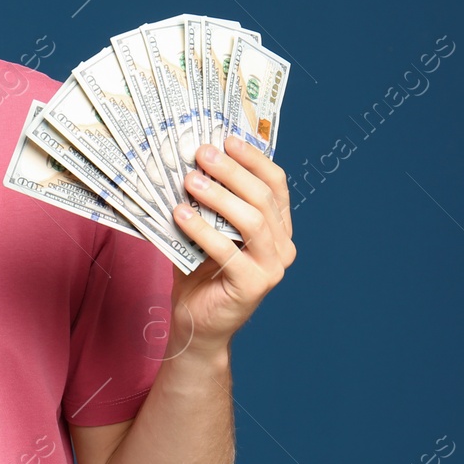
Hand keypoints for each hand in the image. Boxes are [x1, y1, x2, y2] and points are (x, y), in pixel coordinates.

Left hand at [168, 135, 296, 349]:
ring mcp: (272, 268)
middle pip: (262, 197)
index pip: (275, 183)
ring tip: (189, 181)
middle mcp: (282, 245)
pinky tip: (180, 215)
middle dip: (231, 171)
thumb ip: (208, 201)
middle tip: (201, 153)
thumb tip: (189, 160)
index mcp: (277, 226)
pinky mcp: (253, 287)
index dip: (253, 158)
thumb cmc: (200, 272)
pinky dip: (202, 230)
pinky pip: (228, 251)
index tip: (226, 139)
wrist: (197, 324)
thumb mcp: (206, 229)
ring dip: (219, 196)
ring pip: (251, 221)